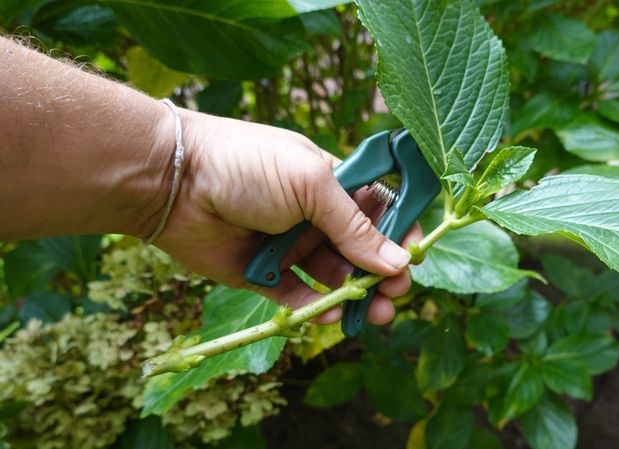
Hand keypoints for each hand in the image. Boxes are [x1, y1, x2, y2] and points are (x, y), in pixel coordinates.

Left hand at [151, 109, 420, 323]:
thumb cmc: (246, 165)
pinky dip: (318, 307)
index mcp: (330, 183)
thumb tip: (399, 260)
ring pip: (335, 278)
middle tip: (396, 292)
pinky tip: (332, 313)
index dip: (399, 231)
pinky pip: (299, 297)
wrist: (174, 181)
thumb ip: (354, 225)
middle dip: (382, 272)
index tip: (416, 254)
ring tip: (375, 314)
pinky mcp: (263, 275)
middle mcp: (313, 216)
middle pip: (361, 250)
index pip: (378, 209)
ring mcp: (289, 247)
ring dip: (356, 296)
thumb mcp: (311, 184)